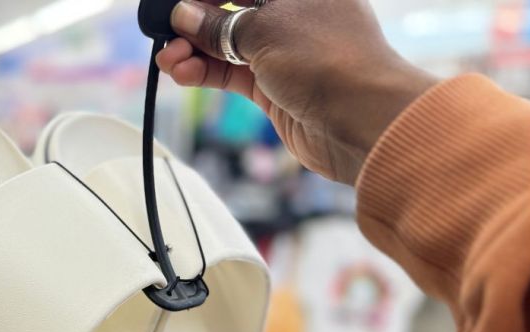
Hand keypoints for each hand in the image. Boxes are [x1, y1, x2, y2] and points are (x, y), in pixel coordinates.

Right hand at [157, 0, 437, 184]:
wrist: (363, 123)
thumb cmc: (330, 62)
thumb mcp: (266, 31)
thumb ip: (220, 25)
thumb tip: (184, 16)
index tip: (174, 7)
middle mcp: (293, 13)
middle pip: (231, 10)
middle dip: (194, 22)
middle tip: (166, 33)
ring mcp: (283, 51)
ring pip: (226, 44)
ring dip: (194, 51)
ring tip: (169, 59)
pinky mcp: (274, 86)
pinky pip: (231, 73)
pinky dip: (205, 73)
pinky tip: (181, 73)